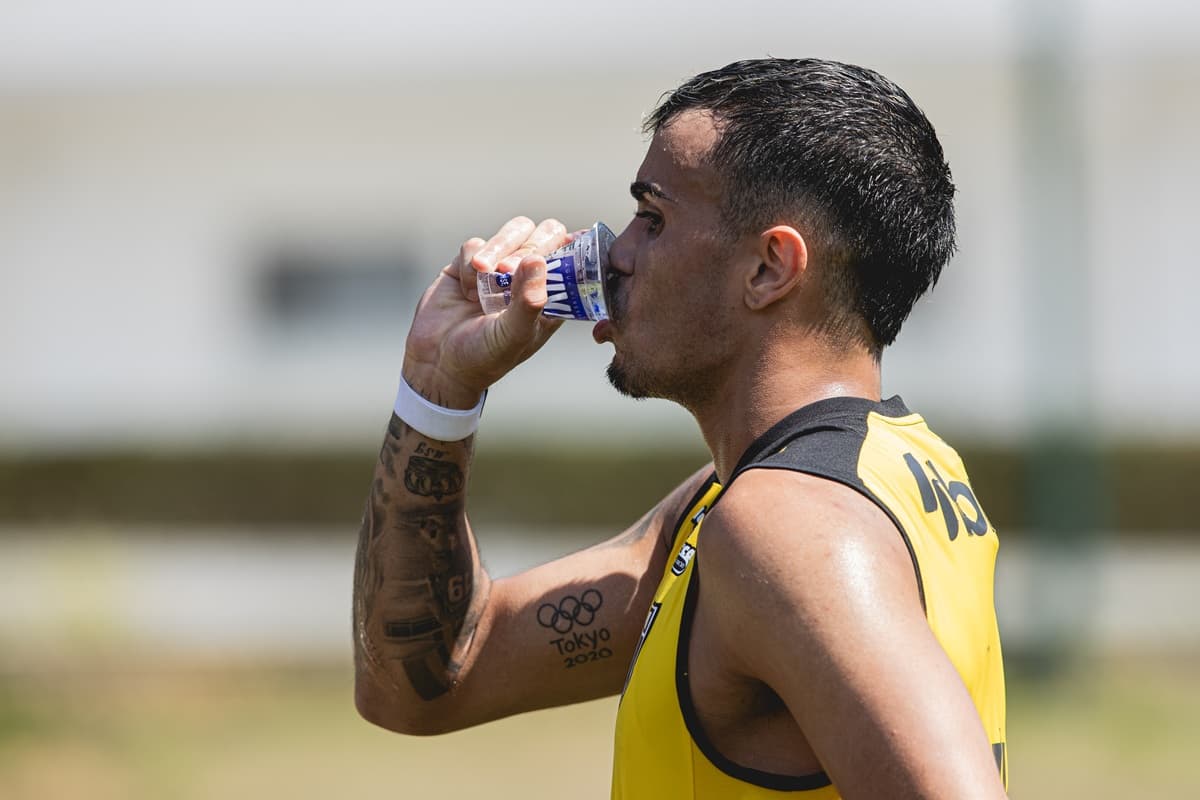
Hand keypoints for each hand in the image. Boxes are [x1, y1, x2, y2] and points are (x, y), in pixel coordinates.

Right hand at [403, 217, 570, 407]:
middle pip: (547, 234)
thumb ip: (527, 302)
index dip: (577, 248)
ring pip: (515, 231)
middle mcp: (530, 278)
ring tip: (481, 271)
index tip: (569, 246)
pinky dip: (470, 260)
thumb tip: (537, 262)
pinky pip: (476, 244)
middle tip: (508, 269)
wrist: (437, 363)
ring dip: (499, 247)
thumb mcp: (511, 336)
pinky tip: (466, 288)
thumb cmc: (483, 358)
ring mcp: (501, 267)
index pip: (575, 260)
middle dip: (531, 245)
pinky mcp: (470, 263)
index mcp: (552, 296)